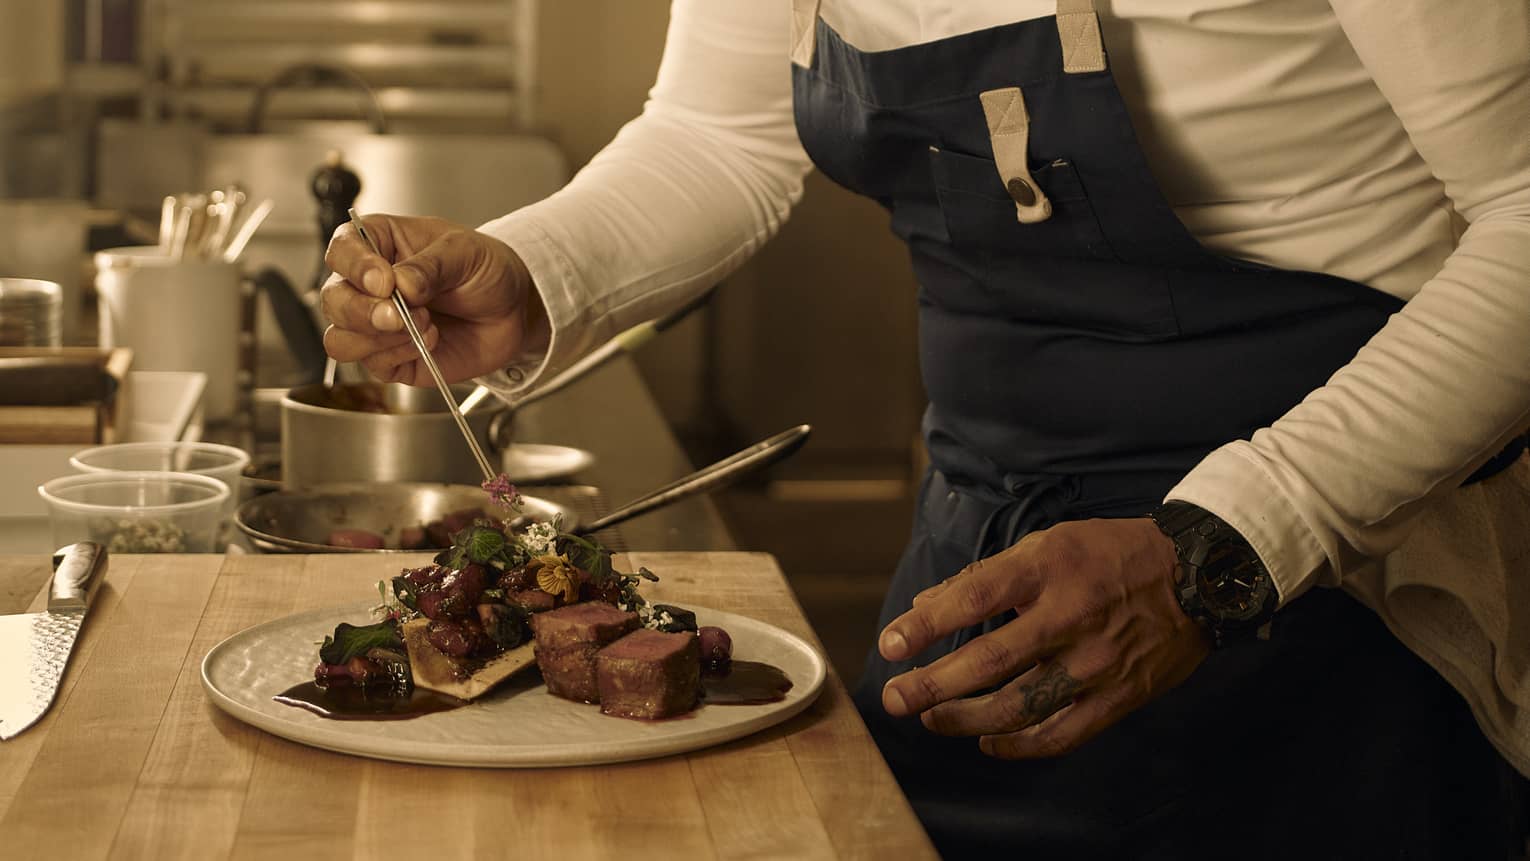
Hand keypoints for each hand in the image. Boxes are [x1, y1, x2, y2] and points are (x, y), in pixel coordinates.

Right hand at [321, 214, 544, 384]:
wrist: (513, 309)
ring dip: (378, 338)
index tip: (384, 279)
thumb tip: (402, 284)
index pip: (342, 250)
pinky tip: (430, 341)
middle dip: (363, 312)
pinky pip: (372, 365)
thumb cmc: (485, 270)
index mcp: (379, 244)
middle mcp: (367, 285)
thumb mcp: (466, 253)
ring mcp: (375, 324)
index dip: (355, 267)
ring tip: (425, 325)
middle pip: (334, 300)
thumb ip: (431, 266)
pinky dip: (400, 355)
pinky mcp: (390, 358)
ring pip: (340, 339)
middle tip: (400, 313)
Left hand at [878, 517, 1209, 758]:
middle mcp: (1071, 615)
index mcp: (1049, 568)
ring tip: (933, 718)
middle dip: (932, 685)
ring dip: (965, 719)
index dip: (926, 626)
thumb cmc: (1109, 556)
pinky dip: (1017, 745)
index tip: (889, 645)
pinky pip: (1060, 734)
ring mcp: (1096, 661)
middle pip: (989, 661)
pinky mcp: (1119, 696)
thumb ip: (985, 578)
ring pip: (1019, 705)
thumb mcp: (1048, 544)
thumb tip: (926, 608)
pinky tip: (987, 741)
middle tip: (896, 698)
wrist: (1199, 577)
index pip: (974, 598)